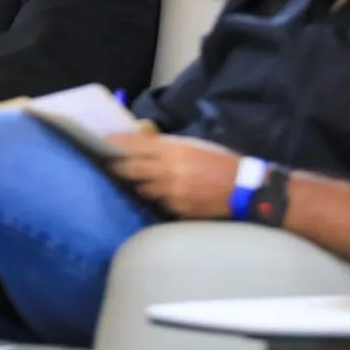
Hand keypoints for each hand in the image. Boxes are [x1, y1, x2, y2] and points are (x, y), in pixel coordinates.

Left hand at [108, 133, 240, 218]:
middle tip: (112, 164)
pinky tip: (165, 193)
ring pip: (144, 189)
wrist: (242, 189)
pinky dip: (160, 197)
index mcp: (174, 151)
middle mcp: (169, 172)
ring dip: (141, 184)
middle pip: (132, 170)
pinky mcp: (177, 209)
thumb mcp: (194, 145)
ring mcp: (172, 193)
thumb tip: (145, 145)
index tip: (107, 140)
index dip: (120, 143)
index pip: (138, 146)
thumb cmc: (220, 161)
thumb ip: (169, 146)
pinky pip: (160, 202)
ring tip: (140, 179)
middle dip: (120, 166)